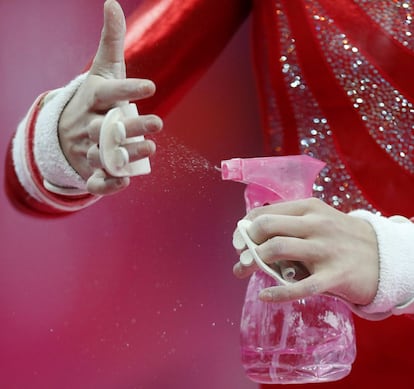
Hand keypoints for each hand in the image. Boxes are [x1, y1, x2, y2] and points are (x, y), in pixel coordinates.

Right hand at [58, 0, 162, 194]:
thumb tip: (111, 2)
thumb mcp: (102, 71)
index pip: (107, 92)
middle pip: (106, 128)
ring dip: (125, 154)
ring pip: (103, 154)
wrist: (68, 131)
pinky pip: (95, 182)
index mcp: (93, 98)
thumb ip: (110, 41)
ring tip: (150, 148)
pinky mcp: (91, 170)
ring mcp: (88, 149)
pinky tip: (125, 182)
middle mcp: (89, 125)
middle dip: (130, 127)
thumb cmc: (94, 98)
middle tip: (158, 123)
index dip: (127, 90)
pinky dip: (108, 185)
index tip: (150, 87)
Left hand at [233, 198, 378, 305]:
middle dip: (246, 243)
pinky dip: (278, 292)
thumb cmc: (342, 238)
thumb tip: (251, 235)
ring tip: (247, 271)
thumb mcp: (319, 220)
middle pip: (266, 227)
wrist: (386, 256)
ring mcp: (325, 249)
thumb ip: (290, 224)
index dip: (244, 228)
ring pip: (277, 249)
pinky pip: (300, 286)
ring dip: (254, 261)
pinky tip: (265, 296)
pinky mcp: (334, 275)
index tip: (239, 241)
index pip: (264, 212)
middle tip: (242, 257)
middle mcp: (315, 224)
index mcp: (309, 207)